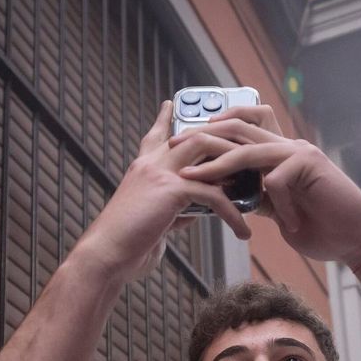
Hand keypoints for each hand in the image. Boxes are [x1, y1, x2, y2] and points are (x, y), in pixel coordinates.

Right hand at [76, 102, 252, 284]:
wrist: (105, 256)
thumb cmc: (125, 246)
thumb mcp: (152, 220)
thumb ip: (173, 209)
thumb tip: (191, 210)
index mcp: (143, 168)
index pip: (155, 135)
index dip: (164, 120)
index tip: (169, 104)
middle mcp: (150, 163)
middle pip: (196, 134)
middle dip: (227, 140)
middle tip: (251, 153)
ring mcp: (160, 173)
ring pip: (207, 148)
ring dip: (236, 164)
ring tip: (255, 186)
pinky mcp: (170, 191)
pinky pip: (213, 194)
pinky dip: (233, 213)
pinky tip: (243, 232)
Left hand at [171, 106, 360, 265]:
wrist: (356, 239)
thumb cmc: (320, 227)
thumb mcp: (277, 211)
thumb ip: (256, 197)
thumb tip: (227, 194)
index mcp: (277, 154)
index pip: (241, 127)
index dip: (212, 129)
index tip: (183, 142)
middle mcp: (286, 146)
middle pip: (238, 128)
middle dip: (203, 137)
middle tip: (175, 146)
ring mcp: (298, 153)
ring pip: (249, 149)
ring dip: (218, 163)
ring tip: (194, 177)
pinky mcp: (310, 164)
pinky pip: (275, 178)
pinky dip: (275, 202)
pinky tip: (289, 222)